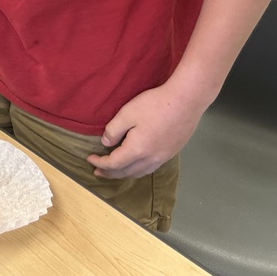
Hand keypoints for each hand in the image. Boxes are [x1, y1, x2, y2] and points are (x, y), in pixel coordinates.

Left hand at [87, 83, 204, 178]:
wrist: (186, 101)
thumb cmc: (155, 105)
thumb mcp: (127, 113)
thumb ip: (113, 130)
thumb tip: (105, 143)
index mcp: (137, 150)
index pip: (114, 164)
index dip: (100, 163)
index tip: (90, 159)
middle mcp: (151, 158)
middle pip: (126, 172)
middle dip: (110, 173)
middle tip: (97, 171)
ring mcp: (163, 157)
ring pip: (139, 173)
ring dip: (124, 174)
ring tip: (114, 171)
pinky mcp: (171, 152)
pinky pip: (150, 168)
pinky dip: (137, 170)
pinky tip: (135, 165)